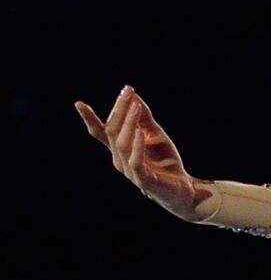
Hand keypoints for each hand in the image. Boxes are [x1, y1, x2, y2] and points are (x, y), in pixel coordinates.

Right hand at [75, 86, 213, 221]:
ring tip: (136, 106)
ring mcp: (130, 171)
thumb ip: (145, 118)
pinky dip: (137, 146)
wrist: (182, 188)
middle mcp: (120, 160)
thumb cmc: (165, 162)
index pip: (101, 132)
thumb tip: (135, 96)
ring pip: (122, 145)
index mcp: (120, 149)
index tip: (78, 103)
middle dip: (120, 110)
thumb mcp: (155, 134)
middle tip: (128, 91)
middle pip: (113, 132)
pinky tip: (140, 133)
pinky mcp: (144, 179)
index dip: (90, 119)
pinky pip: (136, 162)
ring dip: (129, 123)